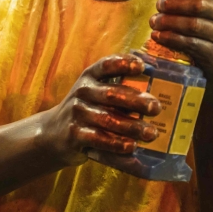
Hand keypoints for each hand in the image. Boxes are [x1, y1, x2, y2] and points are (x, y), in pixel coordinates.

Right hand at [38, 55, 160, 165]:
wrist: (54, 133)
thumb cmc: (87, 109)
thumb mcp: (95, 91)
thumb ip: (119, 87)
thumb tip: (158, 87)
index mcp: (90, 76)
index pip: (106, 65)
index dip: (123, 63)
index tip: (142, 67)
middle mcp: (82, 92)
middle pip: (112, 94)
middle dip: (136, 100)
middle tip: (156, 108)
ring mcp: (77, 114)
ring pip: (108, 120)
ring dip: (132, 127)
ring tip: (151, 133)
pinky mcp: (74, 135)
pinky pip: (99, 141)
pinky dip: (117, 146)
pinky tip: (132, 148)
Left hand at [149, 0, 212, 86]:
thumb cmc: (199, 25)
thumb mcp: (190, 2)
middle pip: (197, 4)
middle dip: (173, 3)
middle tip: (157, 5)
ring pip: (193, 25)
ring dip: (169, 22)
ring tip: (153, 21)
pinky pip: (192, 44)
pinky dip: (171, 38)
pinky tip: (158, 35)